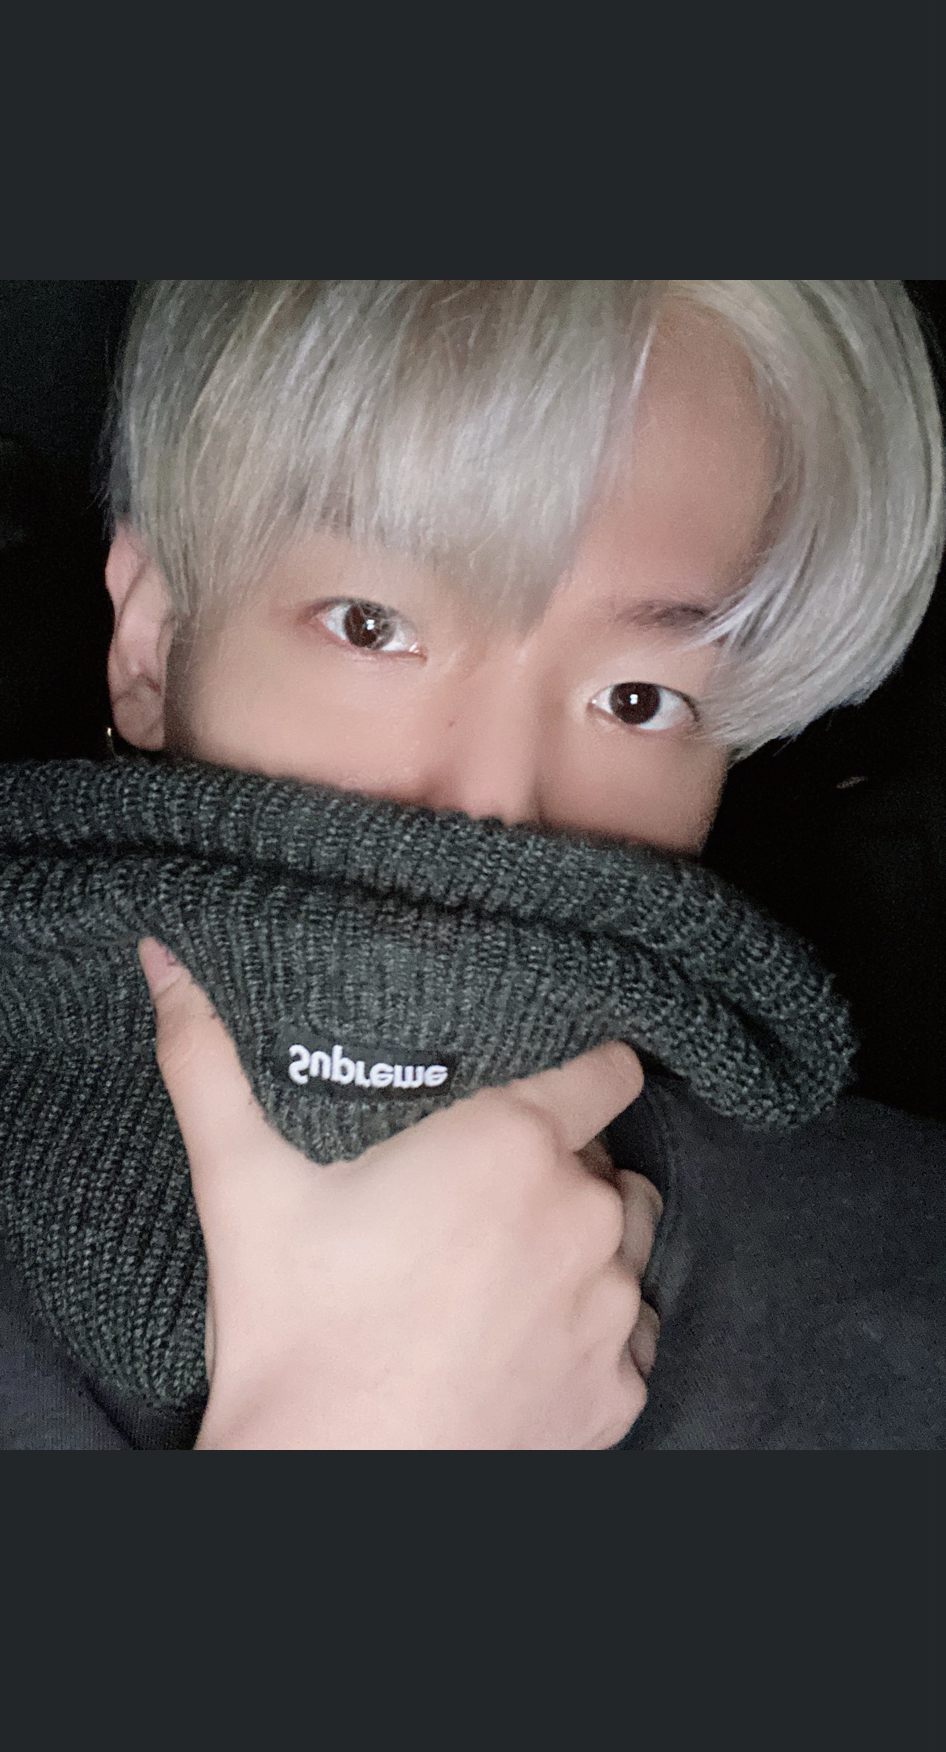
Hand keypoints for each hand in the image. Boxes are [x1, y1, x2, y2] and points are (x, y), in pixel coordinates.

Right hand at [138, 937, 660, 1449]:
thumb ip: (208, 1061)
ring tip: (498, 1272)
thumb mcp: (242, 1186)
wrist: (330, 1489)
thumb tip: (164, 960)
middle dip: (558, 1169)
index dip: (582, 1066)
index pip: (606, 1070)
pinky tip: (518, 1344)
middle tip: (477, 1200)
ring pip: (626, 1247)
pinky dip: (589, 1334)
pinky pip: (629, 1338)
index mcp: (513, 1146)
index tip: (548, 1083)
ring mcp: (610, 1311)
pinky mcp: (619, 1391)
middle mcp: (583, 1218)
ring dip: (582, 1248)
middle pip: (605, 1161)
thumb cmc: (292, 1335)